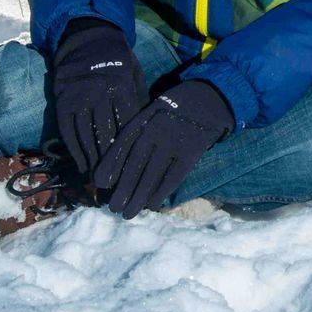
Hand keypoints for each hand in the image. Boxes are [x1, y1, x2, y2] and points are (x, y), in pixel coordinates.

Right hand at [51, 18, 150, 174]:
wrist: (88, 42)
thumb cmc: (120, 62)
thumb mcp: (136, 76)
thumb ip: (140, 102)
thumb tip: (147, 132)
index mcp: (121, 87)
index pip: (127, 125)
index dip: (129, 149)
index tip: (133, 170)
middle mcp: (98, 94)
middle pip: (106, 135)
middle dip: (111, 163)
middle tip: (116, 185)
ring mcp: (78, 99)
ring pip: (86, 136)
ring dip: (93, 162)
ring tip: (100, 183)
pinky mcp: (62, 104)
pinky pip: (68, 132)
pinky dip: (75, 152)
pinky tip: (83, 166)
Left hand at [91, 79, 235, 218]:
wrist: (210, 97)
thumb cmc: (175, 109)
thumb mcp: (152, 112)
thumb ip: (136, 132)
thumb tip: (119, 157)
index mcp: (144, 119)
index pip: (122, 145)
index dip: (110, 165)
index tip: (101, 184)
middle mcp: (156, 130)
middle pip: (134, 165)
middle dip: (122, 189)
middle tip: (113, 208)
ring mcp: (174, 141)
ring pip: (152, 174)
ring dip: (138, 197)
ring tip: (128, 214)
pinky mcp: (191, 152)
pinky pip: (173, 176)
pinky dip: (161, 192)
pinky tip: (152, 205)